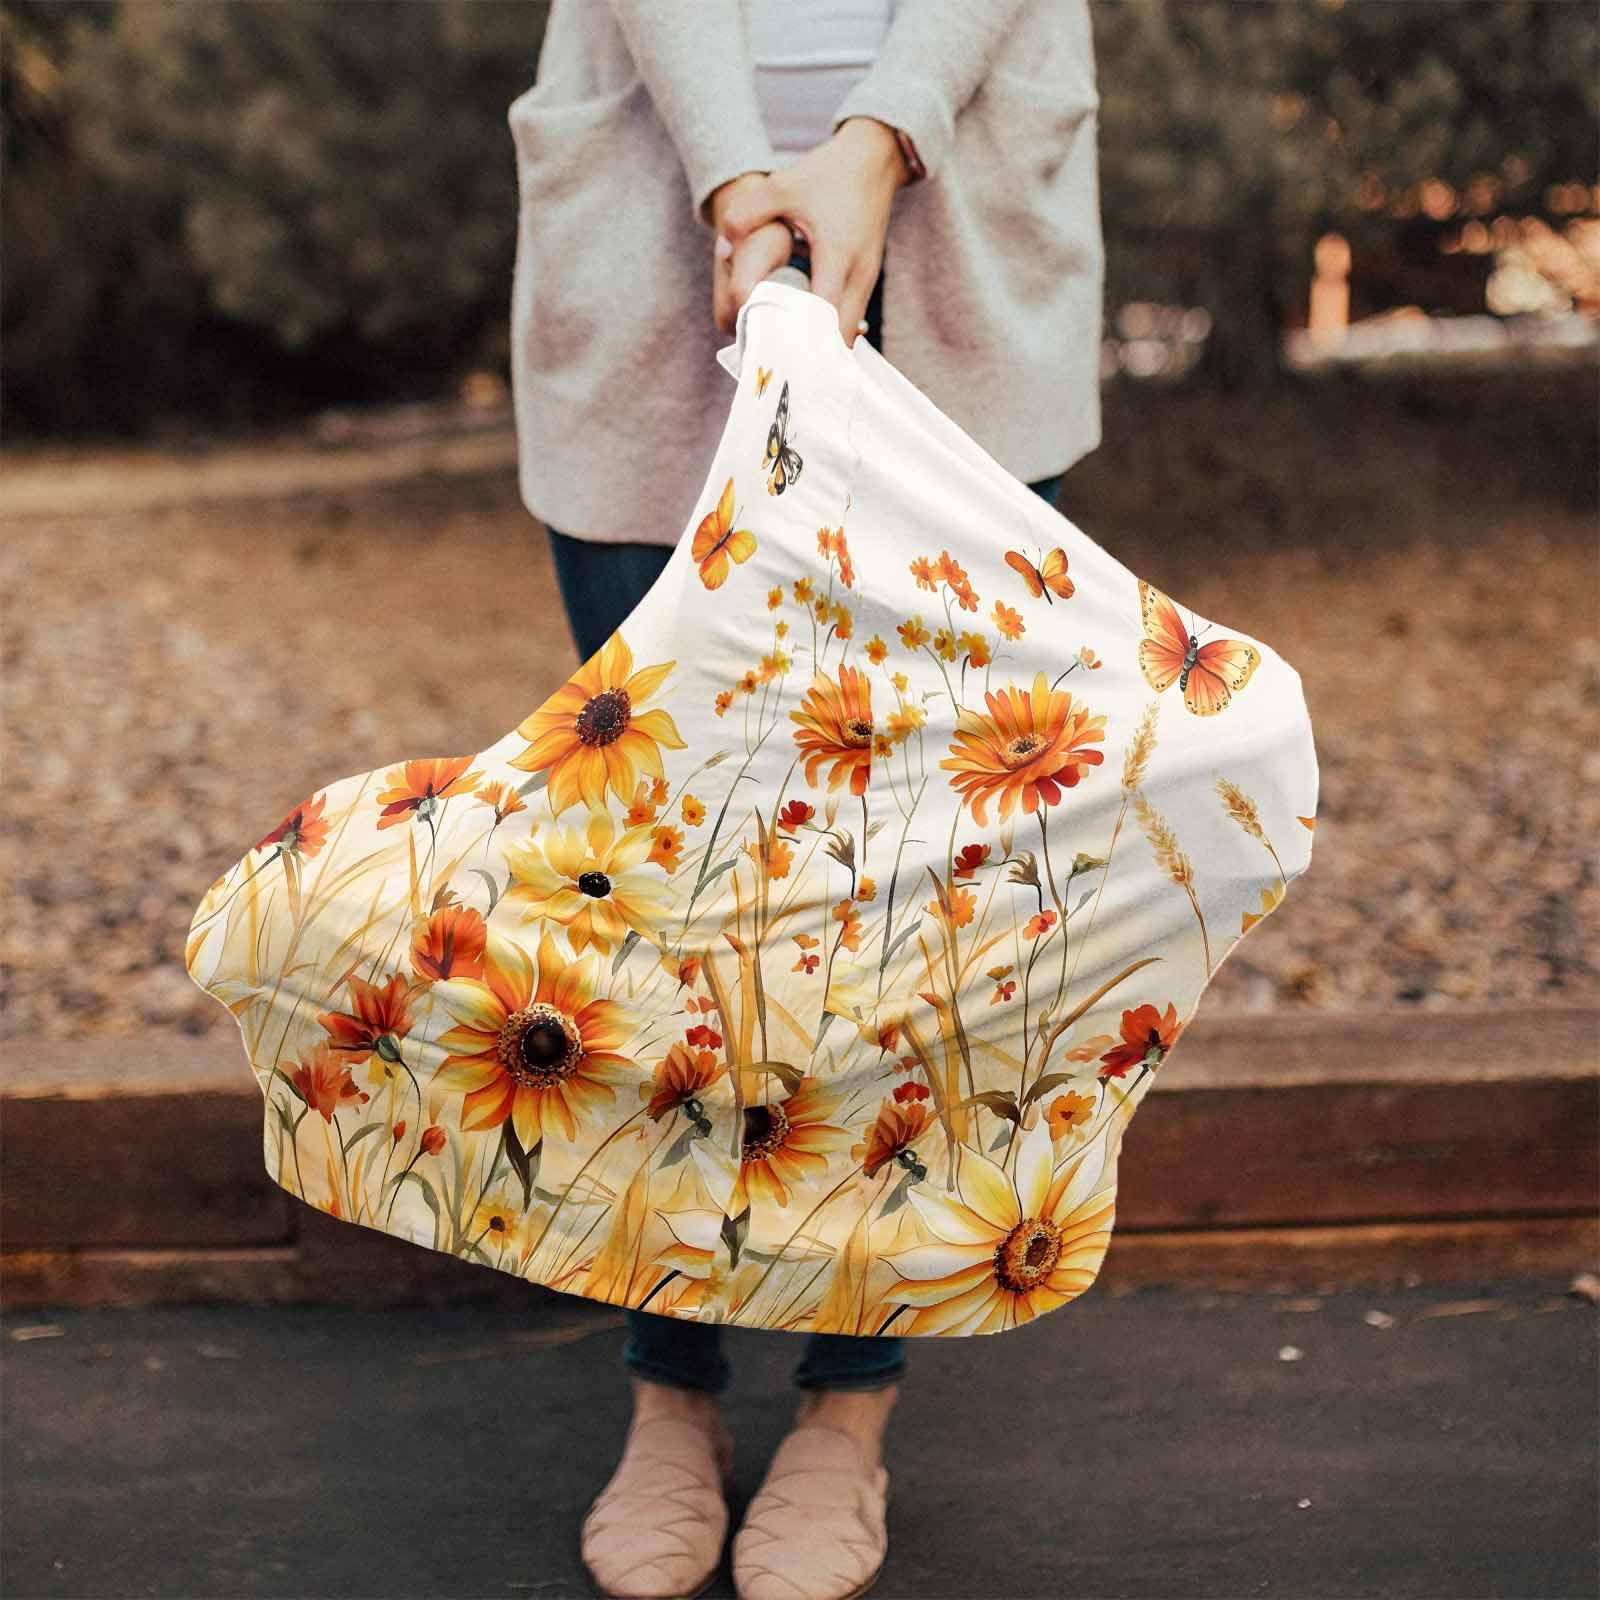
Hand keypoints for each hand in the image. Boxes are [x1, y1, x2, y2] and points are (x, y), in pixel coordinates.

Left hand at [714, 118, 909, 346]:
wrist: (873, 158)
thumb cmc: (828, 173)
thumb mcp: (782, 187)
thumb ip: (746, 215)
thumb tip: (722, 249)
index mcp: (838, 256)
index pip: (823, 319)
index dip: (800, 343)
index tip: (774, 356)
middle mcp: (859, 275)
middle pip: (838, 338)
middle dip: (810, 355)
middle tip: (776, 362)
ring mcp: (867, 280)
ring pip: (846, 332)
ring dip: (820, 344)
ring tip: (786, 351)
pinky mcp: (867, 279)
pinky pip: (849, 318)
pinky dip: (828, 329)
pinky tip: (802, 331)